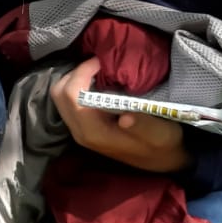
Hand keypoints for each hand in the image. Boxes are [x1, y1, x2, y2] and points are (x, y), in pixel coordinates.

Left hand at [50, 58, 192, 173]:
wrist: (162, 160)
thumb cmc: (162, 145)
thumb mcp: (161, 134)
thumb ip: (143, 126)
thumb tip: (125, 117)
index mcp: (94, 132)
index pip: (72, 95)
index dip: (82, 72)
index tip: (102, 62)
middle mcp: (80, 131)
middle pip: (59, 94)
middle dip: (75, 73)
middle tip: (98, 63)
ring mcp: (79, 129)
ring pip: (61, 96)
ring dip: (75, 79)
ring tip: (99, 70)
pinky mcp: (83, 126)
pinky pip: (69, 101)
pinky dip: (78, 86)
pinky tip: (99, 81)